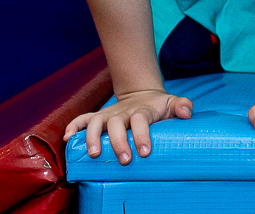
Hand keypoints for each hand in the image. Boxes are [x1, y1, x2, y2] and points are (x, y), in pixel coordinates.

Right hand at [64, 89, 192, 164]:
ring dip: (92, 137)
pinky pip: (82, 119)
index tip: (144, 152)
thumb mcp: (172, 103)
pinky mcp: (98, 117)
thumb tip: (187, 113)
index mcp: (141, 111)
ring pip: (95, 122)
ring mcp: (108, 115)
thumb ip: (182, 105)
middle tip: (124, 160)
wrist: (142, 94)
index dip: (142, 135)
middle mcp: (122, 113)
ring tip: (94, 154)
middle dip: (119, 143)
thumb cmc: (159, 106)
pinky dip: (73, 126)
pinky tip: (68, 139)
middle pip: (116, 125)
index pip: (140, 121)